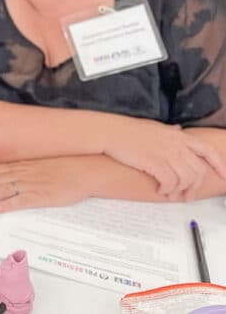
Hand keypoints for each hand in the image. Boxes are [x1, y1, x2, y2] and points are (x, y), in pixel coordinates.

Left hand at [0, 156, 97, 211]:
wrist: (86, 170)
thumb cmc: (65, 166)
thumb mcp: (40, 163)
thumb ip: (25, 167)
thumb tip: (10, 172)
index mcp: (22, 165)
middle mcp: (23, 173)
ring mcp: (32, 185)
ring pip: (4, 190)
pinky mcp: (42, 197)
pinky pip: (22, 201)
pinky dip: (9, 205)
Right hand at [101, 118, 225, 199]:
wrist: (109, 132)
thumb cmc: (128, 130)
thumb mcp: (153, 127)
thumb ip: (169, 131)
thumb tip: (178, 130)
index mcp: (178, 136)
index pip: (208, 151)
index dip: (219, 165)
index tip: (224, 176)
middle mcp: (176, 144)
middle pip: (197, 170)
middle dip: (195, 187)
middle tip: (187, 197)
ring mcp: (166, 153)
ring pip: (186, 179)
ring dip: (180, 191)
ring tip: (170, 195)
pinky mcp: (155, 162)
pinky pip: (171, 182)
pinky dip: (168, 190)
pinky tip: (160, 191)